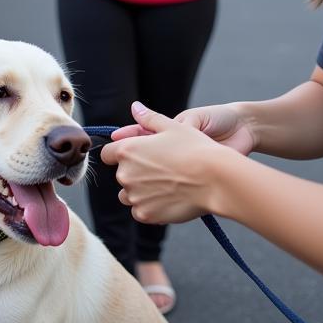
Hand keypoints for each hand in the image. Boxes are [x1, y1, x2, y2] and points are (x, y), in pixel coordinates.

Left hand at [101, 101, 234, 223]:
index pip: (107, 154)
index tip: (138, 156)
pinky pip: (141, 211)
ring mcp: (134, 196)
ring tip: (166, 184)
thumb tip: (135, 107)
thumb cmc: (195, 149)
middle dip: (135, 173)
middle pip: (121, 175)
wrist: (215, 179)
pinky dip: (151, 207)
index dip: (121, 154)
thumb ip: (148, 118)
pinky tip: (169, 198)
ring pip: (129, 195)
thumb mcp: (172, 126)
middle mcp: (125, 174)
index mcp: (126, 150)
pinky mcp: (145, 214)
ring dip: (140, 191)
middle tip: (161, 170)